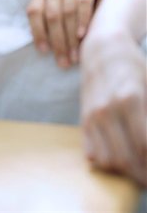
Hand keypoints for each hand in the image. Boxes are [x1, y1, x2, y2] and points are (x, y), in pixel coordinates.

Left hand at [26, 0, 112, 66]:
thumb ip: (52, 15)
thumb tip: (49, 47)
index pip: (34, 12)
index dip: (37, 32)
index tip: (44, 51)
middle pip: (52, 17)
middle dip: (57, 42)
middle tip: (64, 62)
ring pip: (67, 12)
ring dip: (71, 37)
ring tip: (75, 56)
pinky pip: (83, 2)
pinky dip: (82, 20)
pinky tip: (83, 35)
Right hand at [81, 31, 146, 185]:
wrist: (102, 48)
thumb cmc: (132, 64)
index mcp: (131, 99)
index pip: (144, 147)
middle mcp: (108, 109)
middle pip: (126, 159)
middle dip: (143, 176)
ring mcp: (93, 115)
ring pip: (108, 160)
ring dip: (126, 173)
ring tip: (139, 171)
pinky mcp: (84, 118)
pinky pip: (92, 152)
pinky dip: (107, 163)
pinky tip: (121, 161)